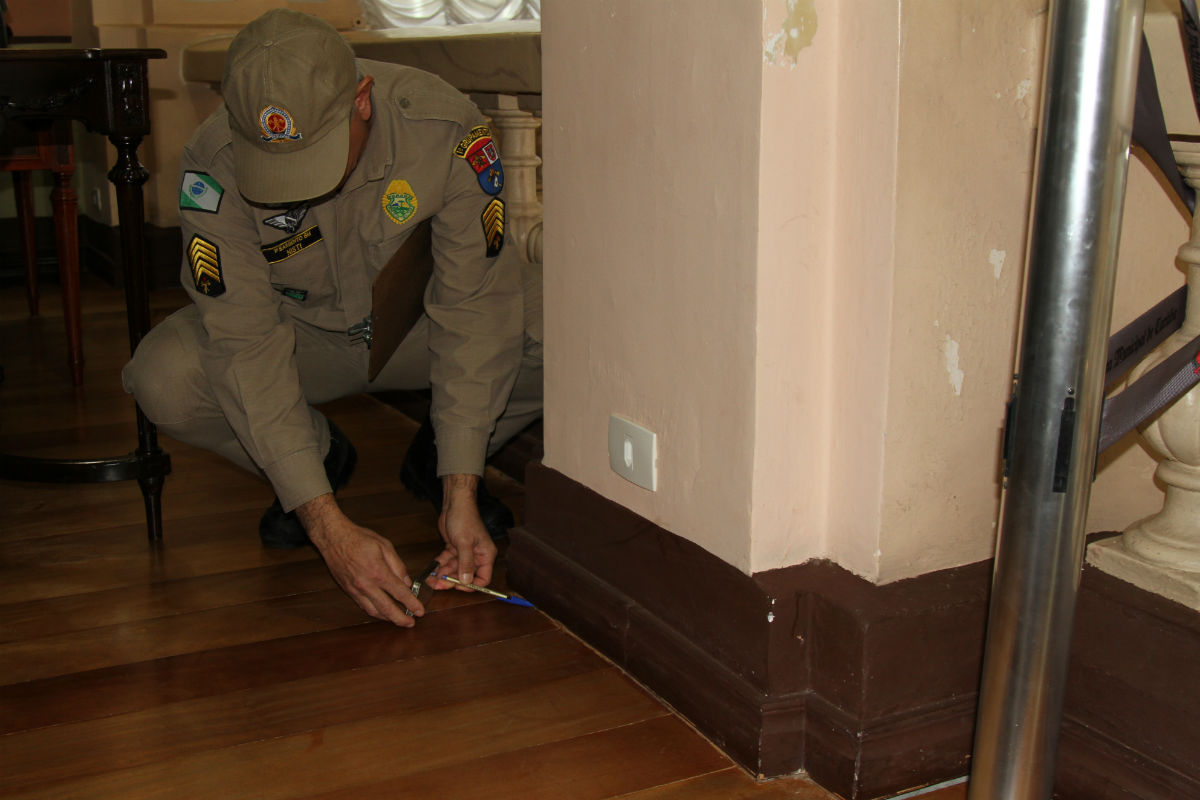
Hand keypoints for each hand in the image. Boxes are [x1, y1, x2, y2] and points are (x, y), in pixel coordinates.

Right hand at [298, 493, 422, 626]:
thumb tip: (407, 582)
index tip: (420, 612)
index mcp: (379, 572)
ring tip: (397, 620)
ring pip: (373, 611)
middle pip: (387, 609)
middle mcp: (366, 585)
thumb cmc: (359, 538)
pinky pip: (363, 606)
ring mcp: (355, 590)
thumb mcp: (385, 546)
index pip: (400, 593)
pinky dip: (374, 611)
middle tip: (410, 624)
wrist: (333, 538)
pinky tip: (381, 612)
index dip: (412, 604)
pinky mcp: (348, 590)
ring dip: (387, 618)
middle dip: (400, 619)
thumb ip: (398, 565)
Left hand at [432, 474, 496, 591]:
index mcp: (485, 555)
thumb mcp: (464, 542)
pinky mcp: (454, 548)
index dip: (471, 585)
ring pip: (454, 570)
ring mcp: (465, 552)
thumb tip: (466, 581)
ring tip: (431, 578)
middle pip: (465, 576)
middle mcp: (477, 556)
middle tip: (438, 584)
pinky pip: (447, 562)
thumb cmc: (464, 518)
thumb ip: (466, 563)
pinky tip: (432, 569)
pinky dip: (440, 566)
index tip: (457, 586)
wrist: (455, 502)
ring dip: (443, 574)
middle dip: (451, 581)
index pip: (483, 578)